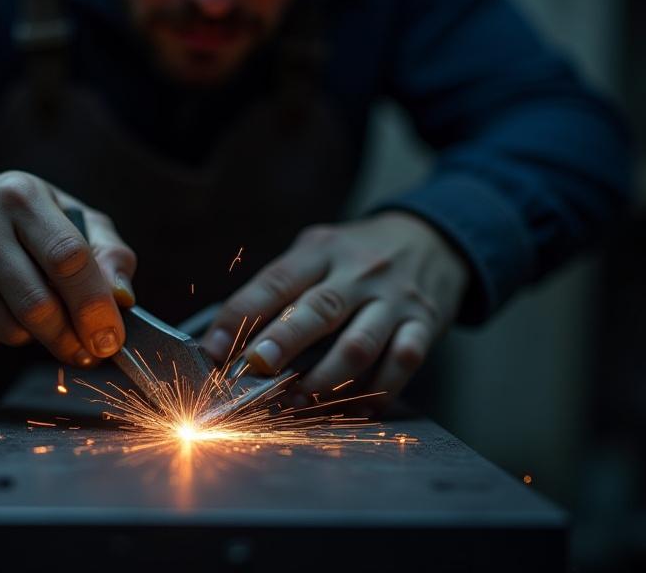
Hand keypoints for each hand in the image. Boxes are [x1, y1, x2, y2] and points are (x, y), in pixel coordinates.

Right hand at [0, 171, 136, 364]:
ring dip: (35, 335)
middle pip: (38, 305)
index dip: (94, 305)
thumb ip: (109, 253)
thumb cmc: (24, 221)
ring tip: (33, 307)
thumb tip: (122, 297)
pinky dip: (2, 337)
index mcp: (20, 195)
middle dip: (70, 338)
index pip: (67, 258)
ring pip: (12, 330)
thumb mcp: (71, 218)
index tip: (110, 339)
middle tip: (86, 350)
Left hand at [200, 211, 468, 411]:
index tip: (213, 348)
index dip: (242, 315)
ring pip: (359, 344)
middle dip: (283, 342)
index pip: (277, 281)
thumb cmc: (356, 255)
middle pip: (319, 310)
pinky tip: (353, 407)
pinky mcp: (423, 325)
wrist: (432, 239)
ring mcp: (394, 300)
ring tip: (297, 399)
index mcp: (322, 251)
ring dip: (324, 378)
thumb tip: (228, 339)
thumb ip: (280, 289)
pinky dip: (376, 390)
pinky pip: (402, 363)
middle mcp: (359, 272)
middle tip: (255, 369)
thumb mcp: (316, 252)